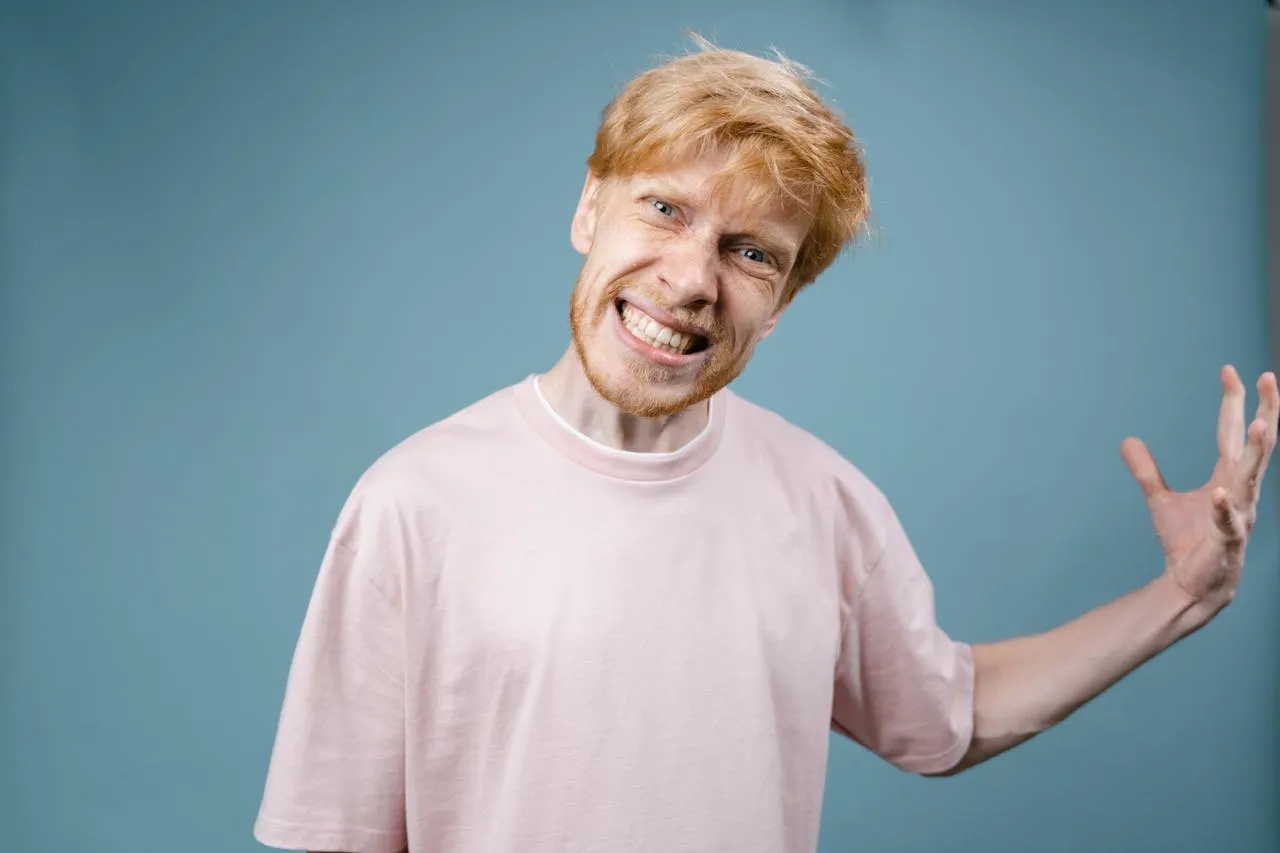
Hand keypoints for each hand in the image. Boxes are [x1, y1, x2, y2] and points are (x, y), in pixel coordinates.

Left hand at [1121, 366, 1278, 613]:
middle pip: (1257, 445)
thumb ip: (1147, 471)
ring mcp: (1239, 515)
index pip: (1233, 432)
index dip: (1234, 402)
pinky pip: (1229, 521)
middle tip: (1269, 377)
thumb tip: (1126, 440)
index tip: (1231, 370)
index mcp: (1229, 477)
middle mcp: (1241, 491)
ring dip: (1257, 451)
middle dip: (1266, 411)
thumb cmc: (1187, 543)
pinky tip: (1221, 491)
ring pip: (1253, 478)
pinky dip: (1225, 507)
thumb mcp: (1161, 500)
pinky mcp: (1227, 542)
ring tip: (1260, 423)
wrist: (1190, 585)